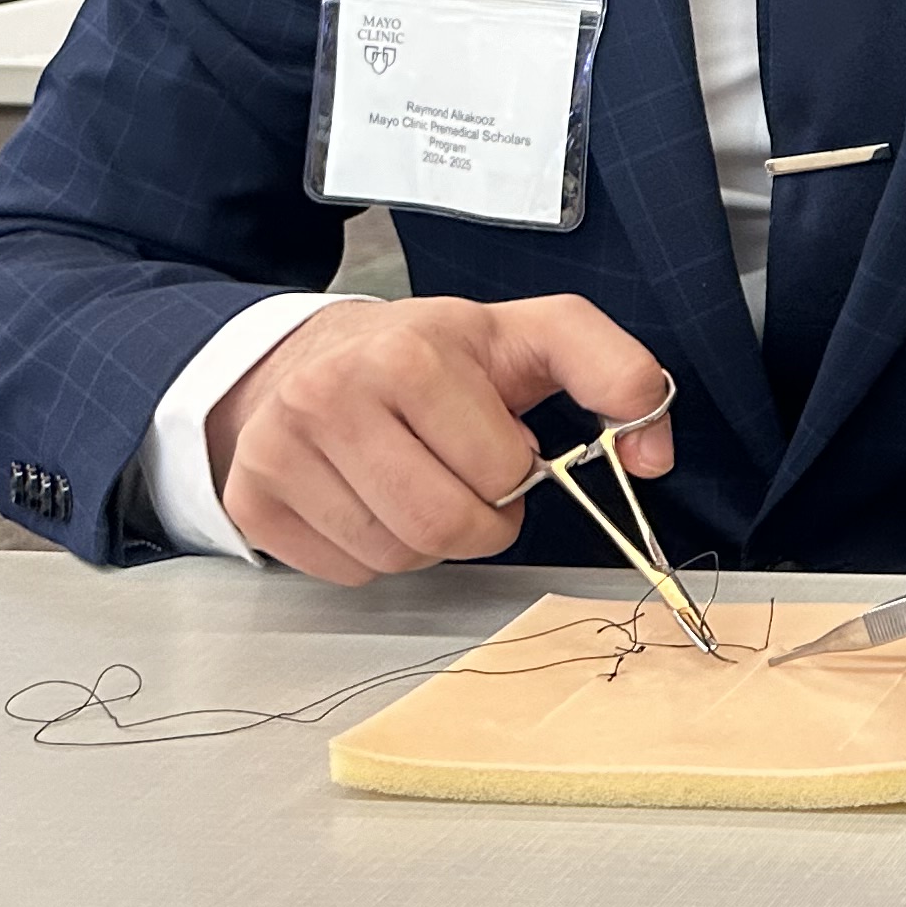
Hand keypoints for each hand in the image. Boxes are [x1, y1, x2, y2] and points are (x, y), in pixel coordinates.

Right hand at [204, 293, 671, 584]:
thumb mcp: (536, 335)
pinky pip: (346, 571)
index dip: (515, 471)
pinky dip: (375, 552)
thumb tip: (654, 454)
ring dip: (428, 539)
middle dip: (479, 519)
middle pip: (442, 526)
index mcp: (409, 354)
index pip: (500, 472)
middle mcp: (330, 398)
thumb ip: (617, 373)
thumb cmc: (436, 354)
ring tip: (421, 480)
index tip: (501, 444)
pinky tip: (372, 499)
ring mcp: (279, 451)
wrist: (314, 354)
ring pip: (394, 556)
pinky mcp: (251, 499)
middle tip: (470, 481)